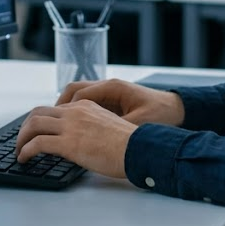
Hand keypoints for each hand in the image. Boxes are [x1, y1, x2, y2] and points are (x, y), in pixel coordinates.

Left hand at [15, 100, 134, 178]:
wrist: (138, 149)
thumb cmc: (129, 145)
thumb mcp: (108, 127)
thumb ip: (91, 127)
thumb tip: (81, 140)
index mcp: (86, 107)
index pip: (55, 109)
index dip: (41, 121)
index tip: (36, 132)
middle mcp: (75, 112)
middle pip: (38, 113)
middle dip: (26, 127)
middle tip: (22, 140)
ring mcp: (70, 126)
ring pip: (33, 124)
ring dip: (21, 138)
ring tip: (19, 151)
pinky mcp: (68, 143)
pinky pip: (37, 143)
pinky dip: (26, 150)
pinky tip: (24, 159)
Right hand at [58, 78, 184, 126]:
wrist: (178, 109)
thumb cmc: (161, 114)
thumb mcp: (138, 124)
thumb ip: (115, 128)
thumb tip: (94, 138)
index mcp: (113, 88)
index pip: (78, 94)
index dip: (63, 108)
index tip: (53, 123)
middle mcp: (109, 87)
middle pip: (74, 90)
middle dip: (58, 106)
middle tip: (46, 123)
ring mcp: (110, 93)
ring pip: (79, 96)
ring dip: (66, 109)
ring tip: (56, 127)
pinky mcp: (113, 101)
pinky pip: (89, 104)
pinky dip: (78, 113)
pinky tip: (74, 129)